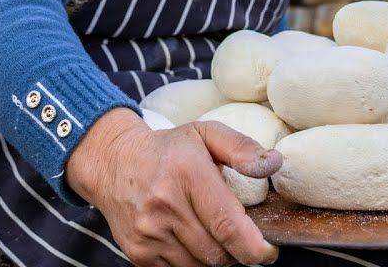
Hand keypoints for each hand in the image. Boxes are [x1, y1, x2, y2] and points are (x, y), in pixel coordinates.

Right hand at [67, 107, 281, 266]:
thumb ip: (242, 148)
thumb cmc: (168, 149)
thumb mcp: (206, 134)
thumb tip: (274, 163)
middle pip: (218, 254)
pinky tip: (190, 240)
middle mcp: (165, 206)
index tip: (267, 252)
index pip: (227, 225)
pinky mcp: (138, 253)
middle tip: (236, 235)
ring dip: (214, 258)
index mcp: (187, 174)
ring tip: (210, 233)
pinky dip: (192, 263)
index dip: (254, 248)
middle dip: (235, 252)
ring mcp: (149, 234)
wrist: (113, 163)